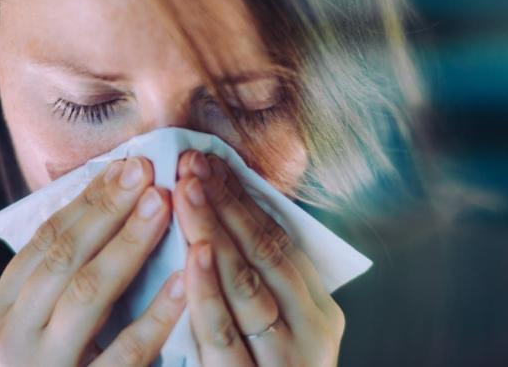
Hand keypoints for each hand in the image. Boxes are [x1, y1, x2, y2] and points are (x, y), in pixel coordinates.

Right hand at [0, 157, 186, 365]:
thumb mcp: (34, 328)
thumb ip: (57, 279)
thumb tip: (105, 206)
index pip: (44, 240)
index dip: (87, 200)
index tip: (127, 165)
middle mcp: (8, 337)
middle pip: (62, 257)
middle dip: (107, 210)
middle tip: (148, 171)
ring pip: (86, 295)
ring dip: (128, 246)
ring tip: (164, 206)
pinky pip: (122, 356)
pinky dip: (153, 319)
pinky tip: (182, 288)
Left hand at [173, 150, 345, 366]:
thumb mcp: (275, 328)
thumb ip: (255, 281)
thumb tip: (220, 215)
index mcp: (319, 310)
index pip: (279, 240)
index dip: (242, 198)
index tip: (208, 160)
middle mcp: (313, 332)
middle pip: (265, 254)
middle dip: (226, 203)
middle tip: (190, 161)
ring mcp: (286, 361)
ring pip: (249, 287)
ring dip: (216, 232)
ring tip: (187, 189)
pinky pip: (226, 336)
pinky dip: (209, 292)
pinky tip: (194, 254)